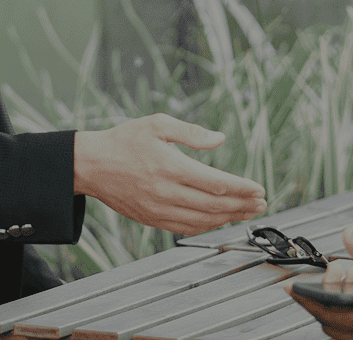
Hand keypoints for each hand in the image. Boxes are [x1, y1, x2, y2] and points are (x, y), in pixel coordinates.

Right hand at [73, 114, 266, 234]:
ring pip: (202, 220)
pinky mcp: (151, 219)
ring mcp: (158, 209)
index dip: (242, 188)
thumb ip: (191, 132)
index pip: (216, 182)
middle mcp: (166, 192)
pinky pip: (185, 228)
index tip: (259, 188)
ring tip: (248, 212)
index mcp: (170, 166)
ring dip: (229, 218)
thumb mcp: (157, 124)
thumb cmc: (123, 141)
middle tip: (261, 203)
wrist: (91, 165)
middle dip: (243, 205)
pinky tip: (219, 219)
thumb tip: (219, 139)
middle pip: (214, 205)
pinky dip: (207, 226)